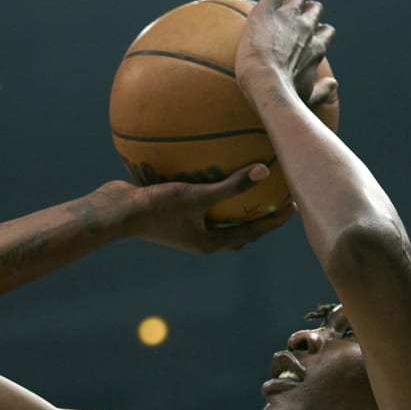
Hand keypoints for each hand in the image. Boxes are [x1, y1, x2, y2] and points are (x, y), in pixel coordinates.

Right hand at [98, 166, 296, 254]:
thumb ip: (231, 185)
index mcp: (210, 243)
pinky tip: (214, 166)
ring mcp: (186, 227)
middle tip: (277, 198)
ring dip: (235, 204)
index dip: (274, 220)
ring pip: (219, 217)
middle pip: (238, 230)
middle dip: (258, 216)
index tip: (294, 206)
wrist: (116, 213)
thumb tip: (264, 171)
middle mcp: (200, 238)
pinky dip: (212, 189)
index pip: (252, 232)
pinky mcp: (174, 212)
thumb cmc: (157, 209)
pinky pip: (201, 201)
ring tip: (250, 183)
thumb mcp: (197, 196)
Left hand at [234, 0, 336, 108]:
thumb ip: (323, 91)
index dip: (318, 31)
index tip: (310, 35)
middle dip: (306, 10)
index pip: (325, 32)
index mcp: (317, 47)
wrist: (266, 82)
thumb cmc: (286, 95)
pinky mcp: (269, 8)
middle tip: (293, 14)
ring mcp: (288, 15)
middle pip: (314, 9)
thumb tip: (334, 85)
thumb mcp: (308, 97)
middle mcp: (307, 27)